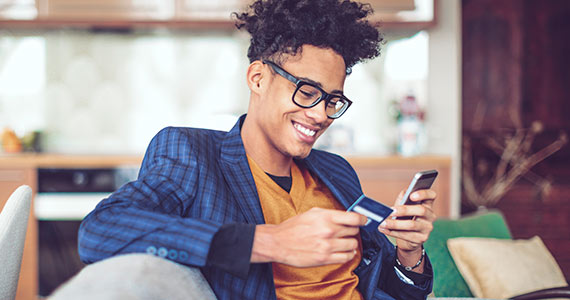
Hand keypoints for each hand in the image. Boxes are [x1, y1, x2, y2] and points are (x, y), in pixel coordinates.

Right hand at [251, 207, 366, 266]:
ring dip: (351, 243)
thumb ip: (330, 213)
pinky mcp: (325, 258)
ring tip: (345, 242)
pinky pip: (346, 257)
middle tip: (347, 231)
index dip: (363, 219)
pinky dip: (348, 254)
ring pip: (353, 245)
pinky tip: (344, 251)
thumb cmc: (294, 227)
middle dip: (352, 230)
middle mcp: (328, 231)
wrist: (279, 243)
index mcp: (326, 217)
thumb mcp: (312, 213)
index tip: (364, 220)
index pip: (354, 218)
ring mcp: (327, 246)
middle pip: (354, 231)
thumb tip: (347, 215)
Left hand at [378, 189, 435, 271]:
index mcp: (427, 204)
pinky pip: (406, 235)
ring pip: (411, 225)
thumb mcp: (404, 205)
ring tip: (382, 222)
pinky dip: (392, 232)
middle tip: (390, 211)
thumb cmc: (405, 217)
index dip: (423, 194)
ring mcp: (427, 228)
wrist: (408, 238)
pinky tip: (383, 229)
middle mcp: (430, 215)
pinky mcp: (422, 239)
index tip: (411, 195)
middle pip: (421, 210)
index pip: (431, 195)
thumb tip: (403, 193)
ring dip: (395, 224)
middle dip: (404, 210)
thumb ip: (404, 197)